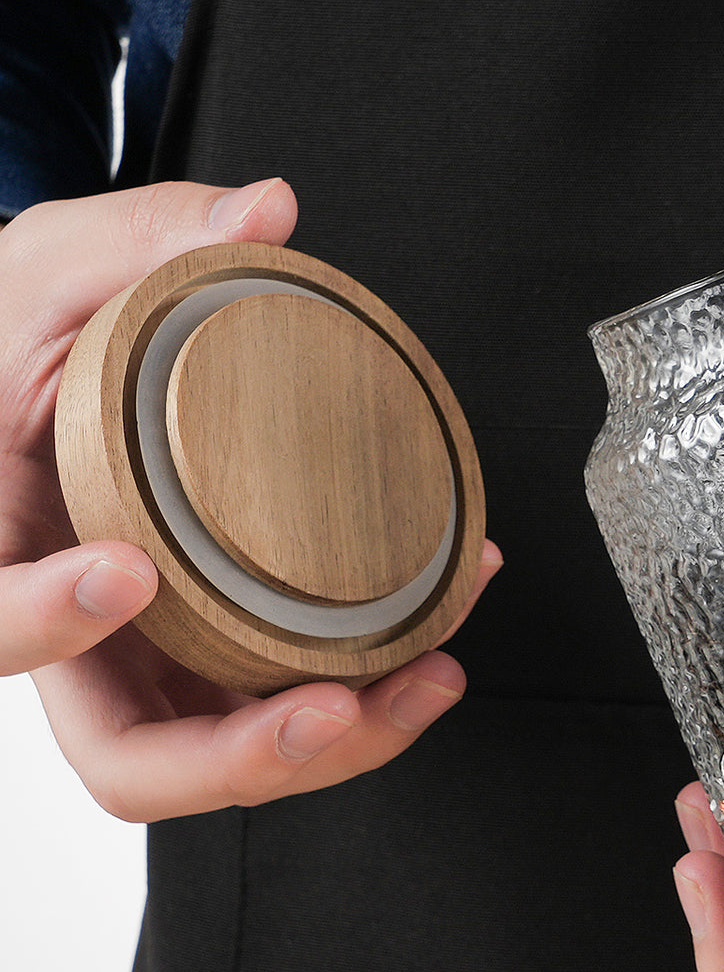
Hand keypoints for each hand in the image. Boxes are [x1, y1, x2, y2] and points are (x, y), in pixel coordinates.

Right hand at [0, 180, 500, 821]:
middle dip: (244, 754)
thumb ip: (150, 238)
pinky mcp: (209, 645)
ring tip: (430, 674)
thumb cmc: (18, 330)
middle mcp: (70, 629)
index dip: (44, 620)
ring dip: (336, 741)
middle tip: (337, 703)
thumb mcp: (59, 266)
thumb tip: (267, 211)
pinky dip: (364, 686)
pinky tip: (434, 631)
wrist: (38, 369)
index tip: (128, 570)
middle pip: (131, 760)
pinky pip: (280, 698)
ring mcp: (145, 654)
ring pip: (222, 755)